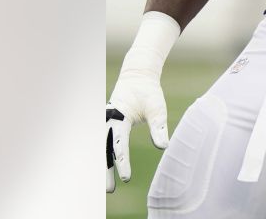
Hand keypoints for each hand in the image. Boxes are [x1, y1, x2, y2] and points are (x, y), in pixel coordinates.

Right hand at [105, 69, 169, 192]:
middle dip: (106, 170)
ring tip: (106, 185)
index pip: (119, 143)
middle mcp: (109, 119)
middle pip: (104, 149)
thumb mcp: (157, 108)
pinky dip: (101, 154)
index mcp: (119, 116)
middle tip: (110, 190)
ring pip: (101, 146)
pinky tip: (103, 168)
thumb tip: (163, 147)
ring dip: (102, 164)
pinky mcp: (107, 122)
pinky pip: (102, 140)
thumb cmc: (149, 92)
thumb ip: (158, 127)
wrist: (138, 76)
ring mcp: (106, 120)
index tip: (125, 178)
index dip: (122, 162)